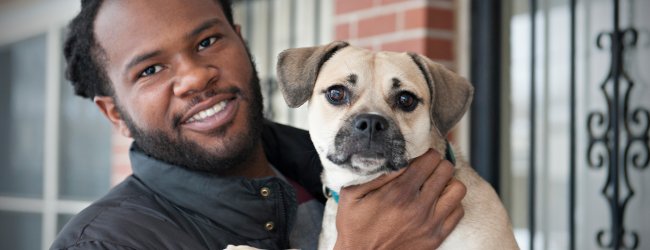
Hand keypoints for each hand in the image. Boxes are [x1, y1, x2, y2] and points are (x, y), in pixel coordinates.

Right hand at [333, 149, 465, 249]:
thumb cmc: (355, 226)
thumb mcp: (351, 195)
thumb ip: (373, 173)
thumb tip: (394, 156)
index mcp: (399, 192)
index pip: (430, 159)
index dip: (426, 153)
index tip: (419, 157)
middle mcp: (419, 206)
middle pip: (446, 169)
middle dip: (437, 164)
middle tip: (427, 169)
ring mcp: (430, 223)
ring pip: (458, 189)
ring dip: (447, 183)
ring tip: (435, 184)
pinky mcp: (436, 236)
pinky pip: (458, 211)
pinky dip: (451, 203)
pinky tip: (437, 203)